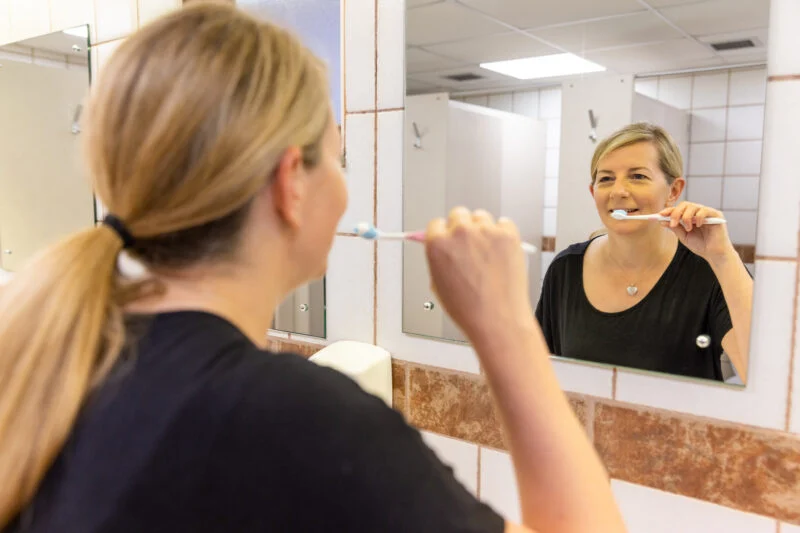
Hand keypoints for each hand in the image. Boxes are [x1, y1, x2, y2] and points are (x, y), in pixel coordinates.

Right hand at [424, 207, 533, 342]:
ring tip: (486, 251)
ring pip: (481, 217)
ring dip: (482, 229)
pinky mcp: (508, 235)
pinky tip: (501, 251)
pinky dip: (503, 233)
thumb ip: (438, 259)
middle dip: (462, 227)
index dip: (443, 233)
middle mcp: (460, 233)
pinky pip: (504, 223)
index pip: (436, 224)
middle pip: (458, 214)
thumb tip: (443, 247)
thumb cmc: (469, 309)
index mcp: (438, 244)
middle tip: (468, 245)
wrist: (497, 320)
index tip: (448, 238)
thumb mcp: (438, 284)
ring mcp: (486, 232)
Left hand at [660, 202, 734, 263]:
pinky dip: (698, 217)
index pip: (679, 209)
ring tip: (688, 229)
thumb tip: (662, 221)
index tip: (659, 215)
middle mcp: (699, 212)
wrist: (714, 254)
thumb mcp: (684, 236)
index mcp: (691, 216)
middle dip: (676, 213)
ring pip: (693, 206)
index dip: (669, 210)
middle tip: (672, 224)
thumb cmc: (700, 245)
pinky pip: (704, 210)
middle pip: (685, 205)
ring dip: (686, 217)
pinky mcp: (716, 215)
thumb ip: (675, 228)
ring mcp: (707, 213)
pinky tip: (698, 226)